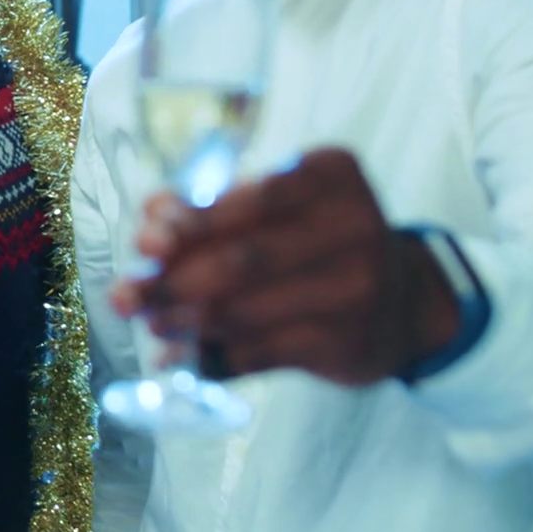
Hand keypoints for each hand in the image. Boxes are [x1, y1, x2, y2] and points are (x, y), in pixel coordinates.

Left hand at [109, 148, 458, 385]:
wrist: (405, 301)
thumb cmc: (321, 237)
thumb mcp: (281, 203)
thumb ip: (216, 204)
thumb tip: (151, 217)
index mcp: (331, 174)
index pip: (252, 199)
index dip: (192, 223)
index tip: (144, 241)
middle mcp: (354, 227)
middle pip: (244, 260)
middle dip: (173, 280)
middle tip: (127, 294)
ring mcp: (357, 289)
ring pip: (247, 311)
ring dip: (184, 320)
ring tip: (148, 321)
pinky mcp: (346, 344)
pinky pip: (260, 353)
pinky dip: (210, 357)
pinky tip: (176, 357)